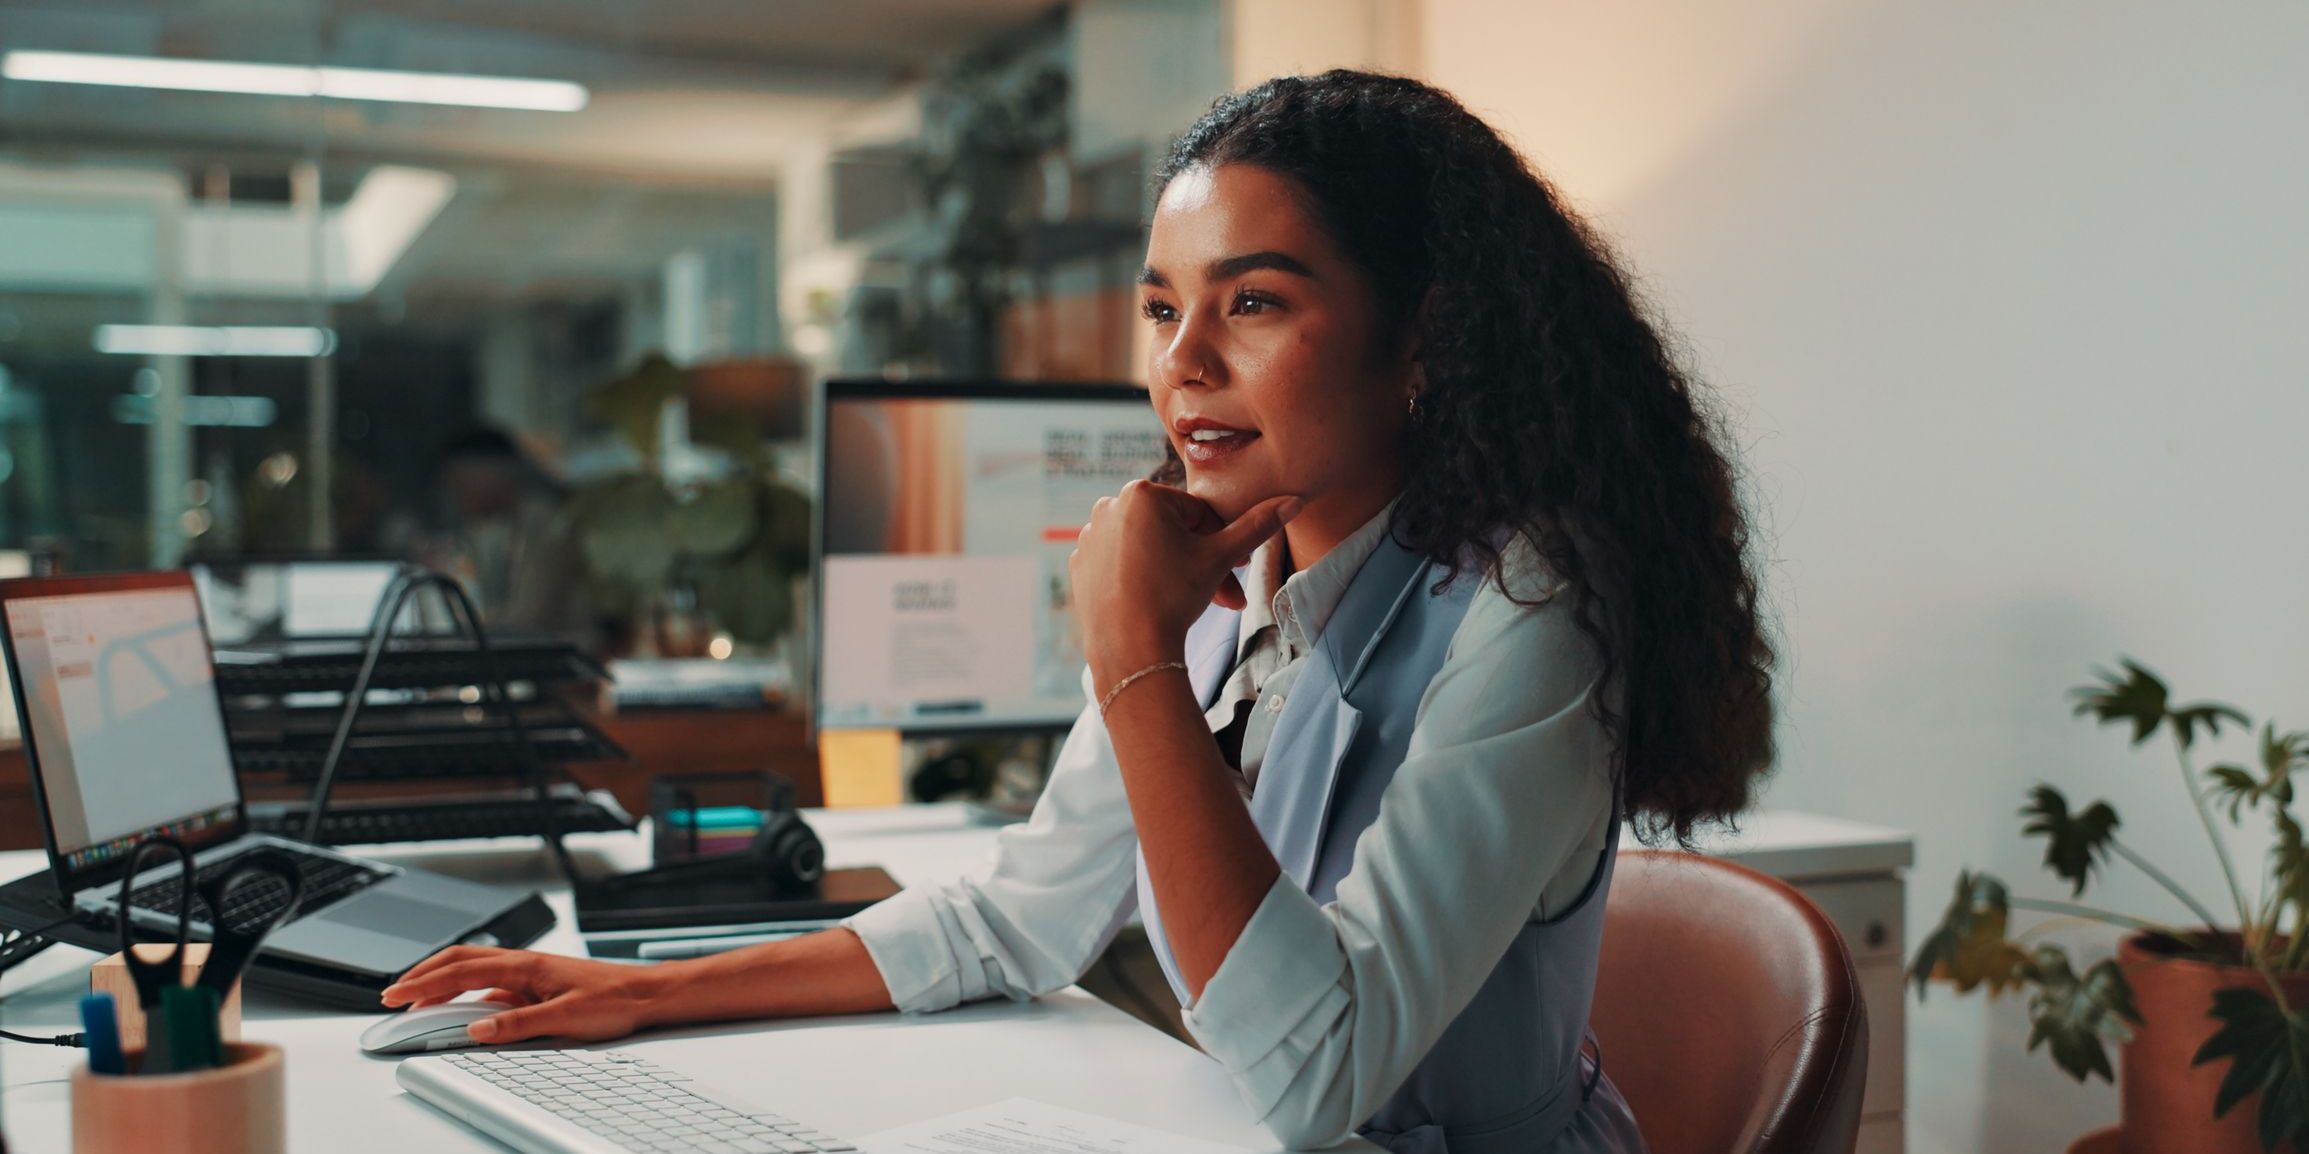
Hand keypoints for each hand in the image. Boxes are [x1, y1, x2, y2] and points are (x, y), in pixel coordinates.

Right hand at [381, 946, 671, 1044]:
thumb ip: (519, 1024)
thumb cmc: (614, 999)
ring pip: (473, 972)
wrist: (646, 994)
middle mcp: (524, 964)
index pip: (461, 971)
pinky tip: (462, 1009)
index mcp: (525, 966)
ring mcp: (529, 973)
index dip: (422, 983)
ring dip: (442, 984)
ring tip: (416, 1002)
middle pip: (459, 962)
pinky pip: (492, 985)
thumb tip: (478, 1030)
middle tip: (391, 996)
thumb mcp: (565, 1018)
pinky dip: (467, 994)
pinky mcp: (536, 985)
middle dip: (422, 977)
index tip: (393, 994)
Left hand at [1068, 481, 1301, 682]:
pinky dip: (1140, 577)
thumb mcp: (1221, 558)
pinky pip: (1121, 563)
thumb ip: (1256, 526)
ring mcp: (1090, 536)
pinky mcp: (1080, 565)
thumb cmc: (1174, 596)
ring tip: (1186, 600)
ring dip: (1173, 568)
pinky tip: (1154, 601)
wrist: (1130, 650)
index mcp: (1141, 493)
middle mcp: (1108, 506)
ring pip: (1146, 547)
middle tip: (1222, 595)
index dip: (1220, 544)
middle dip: (1199, 562)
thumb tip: (1293, 500)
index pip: (1198, 513)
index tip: (1233, 572)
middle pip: (1170, 530)